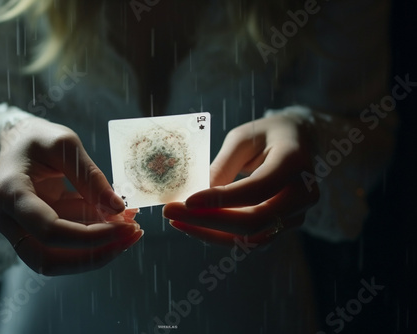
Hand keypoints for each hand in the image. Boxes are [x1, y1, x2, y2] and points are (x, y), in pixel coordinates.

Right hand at [0, 117, 142, 274]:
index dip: (91, 236)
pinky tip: (120, 221)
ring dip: (97, 250)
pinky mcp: (36, 231)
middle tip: (130, 237)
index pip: (50, 231)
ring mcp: (19, 229)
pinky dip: (94, 236)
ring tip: (131, 228)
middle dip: (94, 255)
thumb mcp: (65, 144)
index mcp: (9, 194)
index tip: (126, 226)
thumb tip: (118, 209)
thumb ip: (90, 176)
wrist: (17, 140)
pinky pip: (66, 243)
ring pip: (58, 259)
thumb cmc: (38, 137)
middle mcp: (7, 219)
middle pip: (48, 261)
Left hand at [163, 113, 318, 245]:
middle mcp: (302, 194)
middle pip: (254, 221)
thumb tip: (193, 196)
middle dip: (207, 221)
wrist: (298, 142)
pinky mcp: (283, 226)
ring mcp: (296, 215)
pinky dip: (219, 235)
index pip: (257, 189)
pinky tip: (194, 224)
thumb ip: (222, 166)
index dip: (220, 200)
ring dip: (209, 233)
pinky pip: (249, 239)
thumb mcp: (242, 139)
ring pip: (250, 238)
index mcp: (294, 162)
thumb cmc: (266, 135)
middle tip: (170, 213)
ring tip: (176, 220)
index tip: (186, 201)